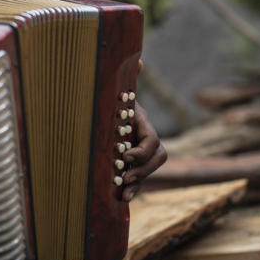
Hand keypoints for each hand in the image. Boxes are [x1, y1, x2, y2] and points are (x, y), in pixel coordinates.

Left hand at [120, 61, 166, 200]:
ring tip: (124, 188)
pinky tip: (123, 199)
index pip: (153, 139)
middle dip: (143, 168)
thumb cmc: (107, 100)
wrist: (102, 111)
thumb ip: (126, 79)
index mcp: (141, 122)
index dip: (143, 150)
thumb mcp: (113, 91)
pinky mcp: (133, 163)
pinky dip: (133, 190)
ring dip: (139, 181)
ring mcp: (141, 152)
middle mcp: (145, 137)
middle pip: (158, 157)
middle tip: (125, 174)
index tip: (125, 155)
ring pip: (150, 170)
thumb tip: (139, 60)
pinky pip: (140, 180)